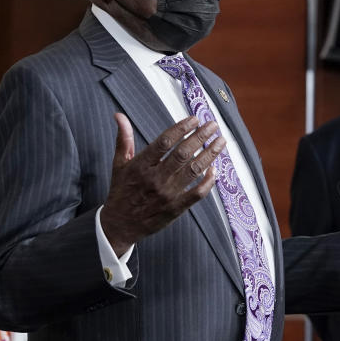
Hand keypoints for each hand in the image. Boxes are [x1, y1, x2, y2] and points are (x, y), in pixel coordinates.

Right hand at [101, 113, 224, 254]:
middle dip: (201, 137)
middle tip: (213, 126)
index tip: (194, 119)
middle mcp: (155, 179)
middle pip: (183, 154)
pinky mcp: (175, 208)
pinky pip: (196, 194)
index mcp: (141, 165)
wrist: (120, 225)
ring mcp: (167, 194)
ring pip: (193, 171)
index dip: (182, 128)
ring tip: (220, 142)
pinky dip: (208, 182)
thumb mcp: (119, 164)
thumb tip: (119, 115)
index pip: (165, 142)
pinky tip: (214, 170)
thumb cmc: (121, 191)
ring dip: (209, 154)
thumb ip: (123, 138)